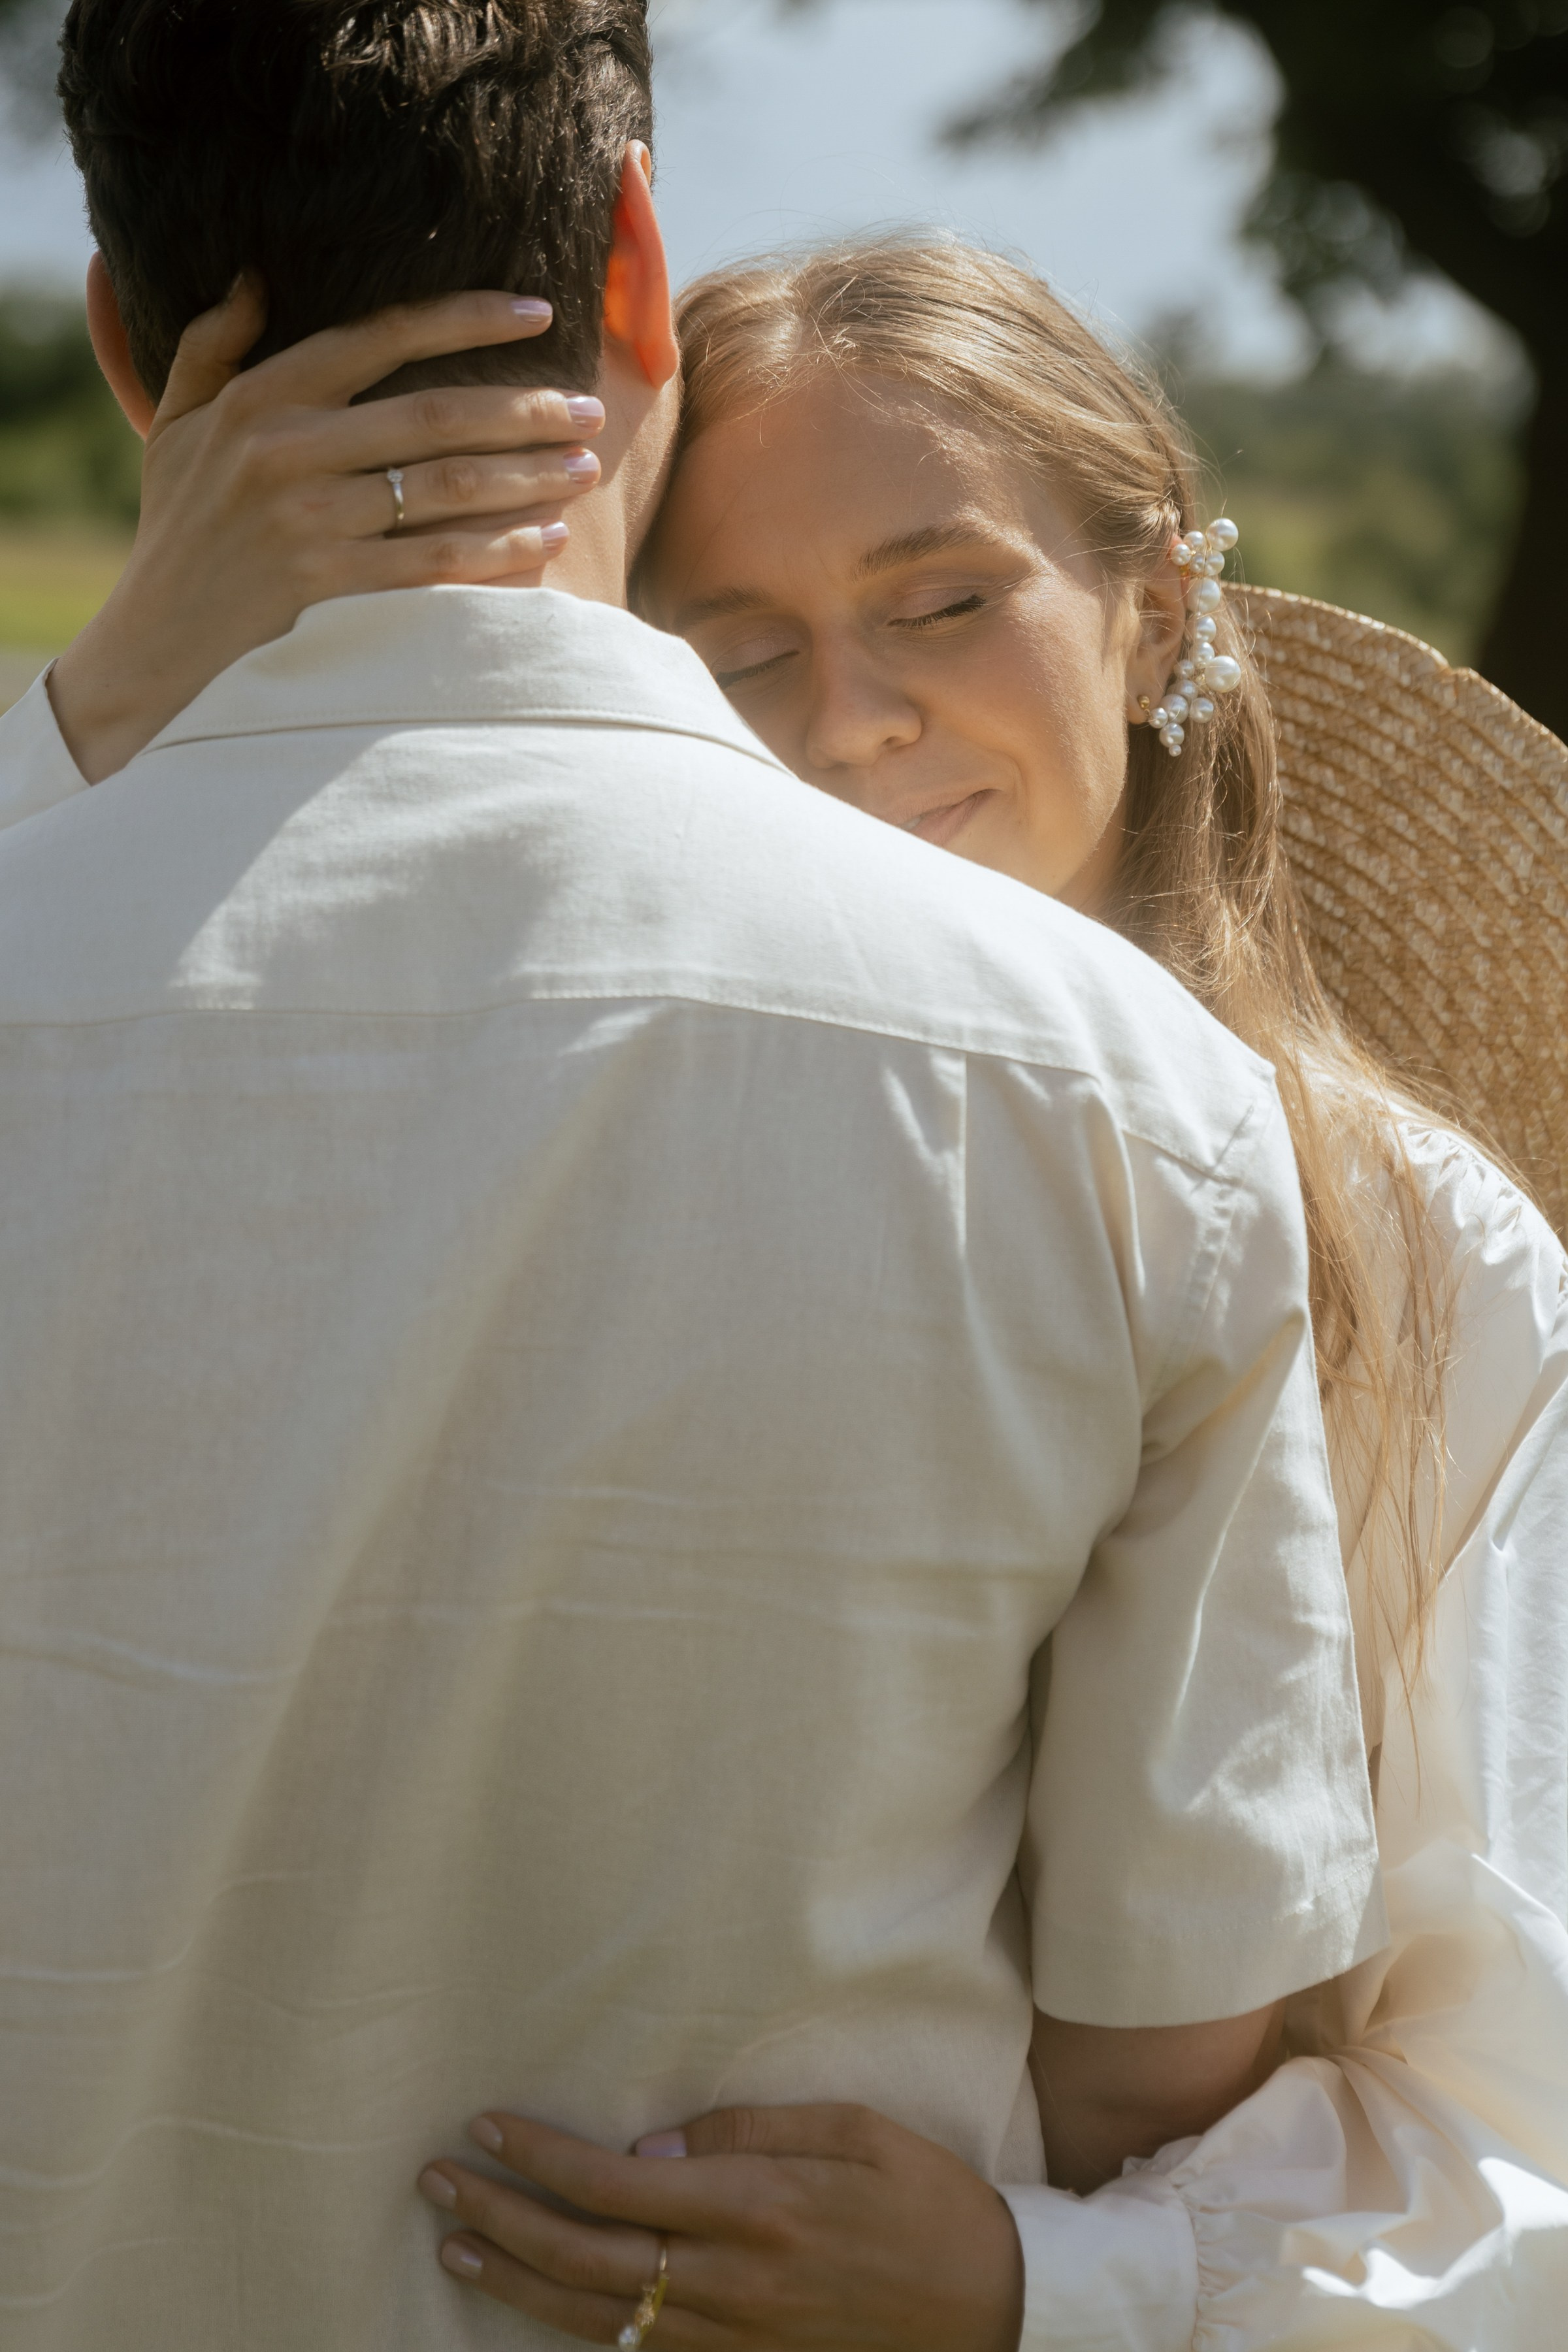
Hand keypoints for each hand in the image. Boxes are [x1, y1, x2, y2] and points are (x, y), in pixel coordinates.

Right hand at [50, 279, 603, 781]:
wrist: (158, 642)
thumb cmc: (180, 527)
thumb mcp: (176, 426)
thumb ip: (209, 346)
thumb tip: (253, 277)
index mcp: (259, 398)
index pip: (379, 339)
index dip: (466, 319)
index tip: (537, 313)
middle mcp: (287, 450)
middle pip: (433, 415)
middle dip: (523, 409)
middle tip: (588, 407)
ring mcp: (311, 521)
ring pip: (445, 487)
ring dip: (526, 477)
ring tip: (585, 467)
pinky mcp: (332, 586)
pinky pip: (435, 561)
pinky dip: (498, 549)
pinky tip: (547, 537)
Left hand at [417, 2103, 1024, 2351]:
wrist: (996, 2313)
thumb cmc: (930, 2204)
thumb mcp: (858, 2131)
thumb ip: (753, 2132)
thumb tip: (655, 2149)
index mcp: (758, 2209)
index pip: (616, 2186)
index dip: (542, 2159)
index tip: (487, 2127)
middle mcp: (732, 2282)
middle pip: (585, 2259)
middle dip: (501, 2219)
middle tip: (438, 2183)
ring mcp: (733, 2340)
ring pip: (597, 2321)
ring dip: (517, 2283)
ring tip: (457, 2248)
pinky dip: (578, 2336)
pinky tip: (538, 2307)